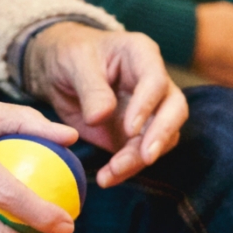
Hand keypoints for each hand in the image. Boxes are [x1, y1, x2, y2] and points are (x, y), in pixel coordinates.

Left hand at [24, 23, 188, 187]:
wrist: (58, 70)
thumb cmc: (70, 54)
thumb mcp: (74, 63)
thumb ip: (90, 88)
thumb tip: (101, 117)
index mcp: (141, 55)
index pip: (156, 80)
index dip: (147, 105)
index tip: (129, 128)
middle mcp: (153, 83)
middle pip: (174, 110)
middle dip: (161, 135)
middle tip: (145, 157)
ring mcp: (148, 110)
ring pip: (161, 137)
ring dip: (140, 159)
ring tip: (112, 172)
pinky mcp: (135, 134)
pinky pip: (139, 154)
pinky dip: (126, 169)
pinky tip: (107, 178)